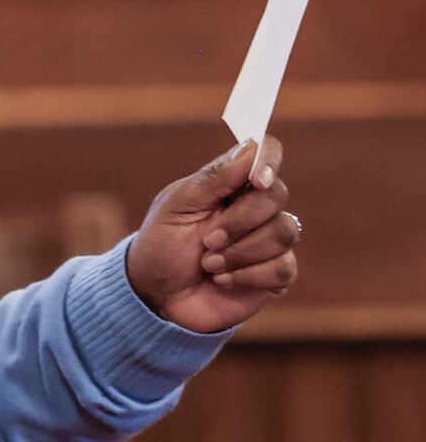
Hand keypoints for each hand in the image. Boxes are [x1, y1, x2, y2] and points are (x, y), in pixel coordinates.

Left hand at [126, 136, 299, 333]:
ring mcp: (269, 240)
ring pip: (284, 232)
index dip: (268, 160)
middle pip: (276, 196)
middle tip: (206, 241)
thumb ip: (214, 178)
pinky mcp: (276, 273)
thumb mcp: (176, 207)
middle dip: (239, 221)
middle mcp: (255, 207)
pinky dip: (248, 275)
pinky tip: (222, 280)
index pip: (265, 152)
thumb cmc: (162, 246)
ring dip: (240, 252)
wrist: (156, 296)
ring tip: (208, 264)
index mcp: (230, 183)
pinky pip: (283, 266)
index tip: (256, 180)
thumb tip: (252, 145)